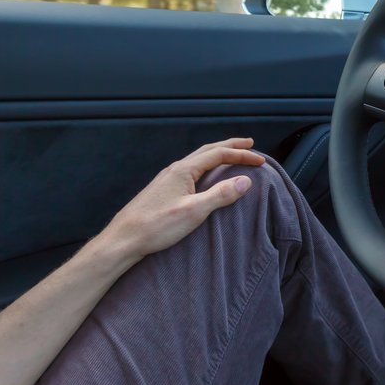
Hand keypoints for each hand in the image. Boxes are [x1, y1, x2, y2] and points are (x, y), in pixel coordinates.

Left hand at [95, 138, 265, 262]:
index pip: (218, 154)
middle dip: (230, 147)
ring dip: (217, 155)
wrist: (123, 239)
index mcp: (183, 170)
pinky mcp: (163, 190)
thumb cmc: (156, 226)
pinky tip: (206, 177)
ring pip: (198, 160)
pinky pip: (191, 170)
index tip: (260, 160)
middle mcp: (175, 170)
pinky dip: (206, 167)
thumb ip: (220, 195)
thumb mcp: (193, 212)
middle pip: (207, 151)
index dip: (241, 155)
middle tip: (249, 145)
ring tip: (231, 157)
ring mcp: (167, 179)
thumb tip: (245, 180)